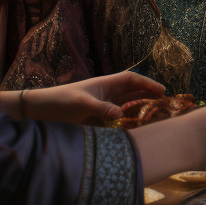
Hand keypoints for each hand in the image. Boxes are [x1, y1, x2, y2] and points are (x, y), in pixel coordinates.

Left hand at [14, 72, 164, 123]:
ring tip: (155, 111)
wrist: (40, 110)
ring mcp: (102, 104)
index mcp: (106, 84)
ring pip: (127, 102)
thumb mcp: (82, 104)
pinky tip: (134, 124)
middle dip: (148, 93)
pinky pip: (117, 116)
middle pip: (133, 90)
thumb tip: (121, 115)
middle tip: (164, 101)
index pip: (132, 80)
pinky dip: (127, 118)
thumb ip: (102, 109)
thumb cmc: (61, 101)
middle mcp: (107, 93)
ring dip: (140, 105)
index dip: (148, 83)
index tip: (162, 90)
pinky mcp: (96, 117)